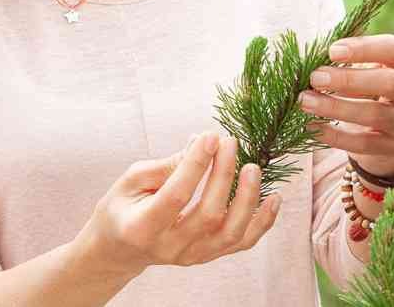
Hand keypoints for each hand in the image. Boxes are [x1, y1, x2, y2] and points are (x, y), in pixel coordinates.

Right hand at [76, 131, 281, 276]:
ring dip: (248, 199)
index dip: (195, 165)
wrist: (120, 248)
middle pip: (208, 214)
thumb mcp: (132, 181)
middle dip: (223, 174)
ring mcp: (191, 256)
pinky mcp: (207, 256)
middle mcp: (170, 247)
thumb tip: (202, 143)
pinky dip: (262, 222)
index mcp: (143, 226)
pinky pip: (241, 243)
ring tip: (254, 168)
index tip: (210, 136)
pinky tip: (273, 199)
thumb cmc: (122, 208)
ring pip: (230, 234)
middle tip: (230, 142)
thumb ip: (166, 165)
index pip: (176, 195)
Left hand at [298, 34, 393, 178]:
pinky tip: (311, 125)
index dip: (364, 48)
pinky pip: (363, 143)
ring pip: (375, 114)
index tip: (331, 51)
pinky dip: (334, 134)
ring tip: (305, 101)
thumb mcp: (364, 67)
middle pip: (389, 82)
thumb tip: (314, 54)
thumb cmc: (368, 87)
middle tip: (315, 78)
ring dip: (335, 107)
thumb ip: (346, 58)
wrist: (383, 132)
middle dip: (348, 79)